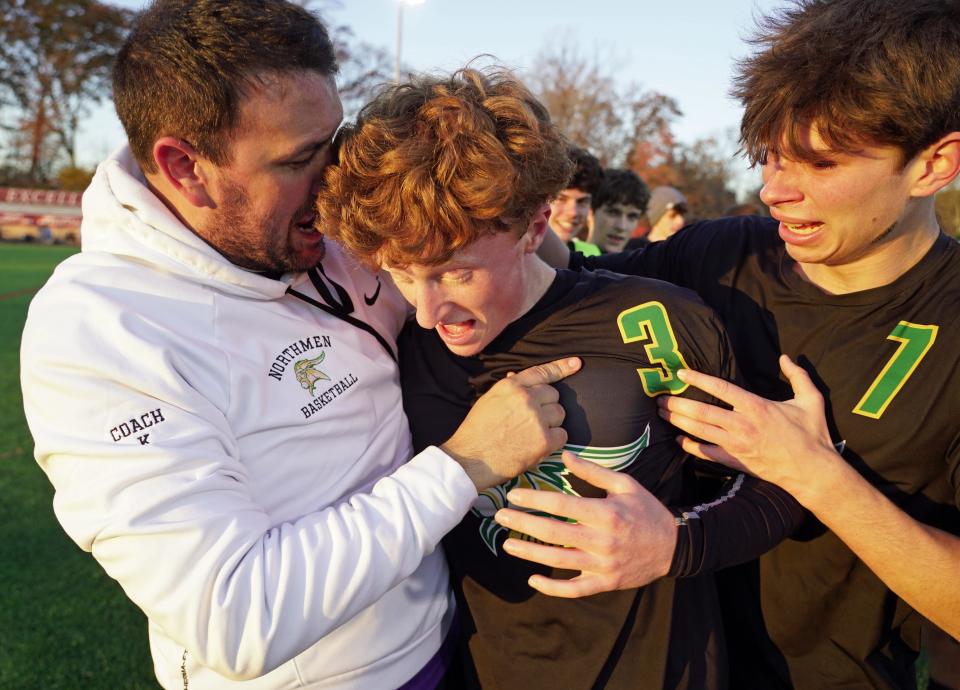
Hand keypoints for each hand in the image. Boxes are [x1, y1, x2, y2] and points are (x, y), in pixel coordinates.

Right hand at [442, 357, 580, 490]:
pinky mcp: (544, 440)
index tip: (576, 364)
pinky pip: (562, 435)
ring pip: (560, 414)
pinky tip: (538, 445)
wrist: (470, 459)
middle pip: (554, 395)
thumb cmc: (477, 431)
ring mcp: (536, 419)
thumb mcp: (488, 401)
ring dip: (551, 423)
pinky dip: (554, 441)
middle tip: (532, 420)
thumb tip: (515, 377)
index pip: (542, 372)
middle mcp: (526, 399)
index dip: (561, 367)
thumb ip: (508, 390)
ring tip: (532, 433)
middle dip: (547, 406)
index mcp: (511, 386)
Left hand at [493, 452, 676, 596]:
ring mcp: (603, 565)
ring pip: (558, 561)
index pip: (561, 504)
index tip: (513, 495)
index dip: (534, 499)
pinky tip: (533, 579)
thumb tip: (565, 456)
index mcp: (606, 513)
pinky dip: (552, 588)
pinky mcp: (605, 583)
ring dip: (529, 553)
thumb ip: (593, 472)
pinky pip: (574, 589)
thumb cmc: (646, 511)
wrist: (674, 546)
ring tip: (507, 544)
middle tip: (500, 517)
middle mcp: (602, 540)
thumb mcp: (625, 484)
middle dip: (522, 523)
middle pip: (553, 532)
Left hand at [657, 355, 838, 501]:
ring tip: (661, 414)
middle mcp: (742, 426)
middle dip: (677, 404)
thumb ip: (798, 376)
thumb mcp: (811, 400)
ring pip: (700, 431)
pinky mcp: (736, 461)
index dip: (699, 379)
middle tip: (658, 398)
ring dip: (678, 422)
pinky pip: (707, 453)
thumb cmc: (812, 434)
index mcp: (757, 407)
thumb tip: (787, 357)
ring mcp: (737, 445)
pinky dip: (690, 446)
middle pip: (701, 412)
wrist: (813, 471)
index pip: (721, 389)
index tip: (680, 373)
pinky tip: (679, 439)